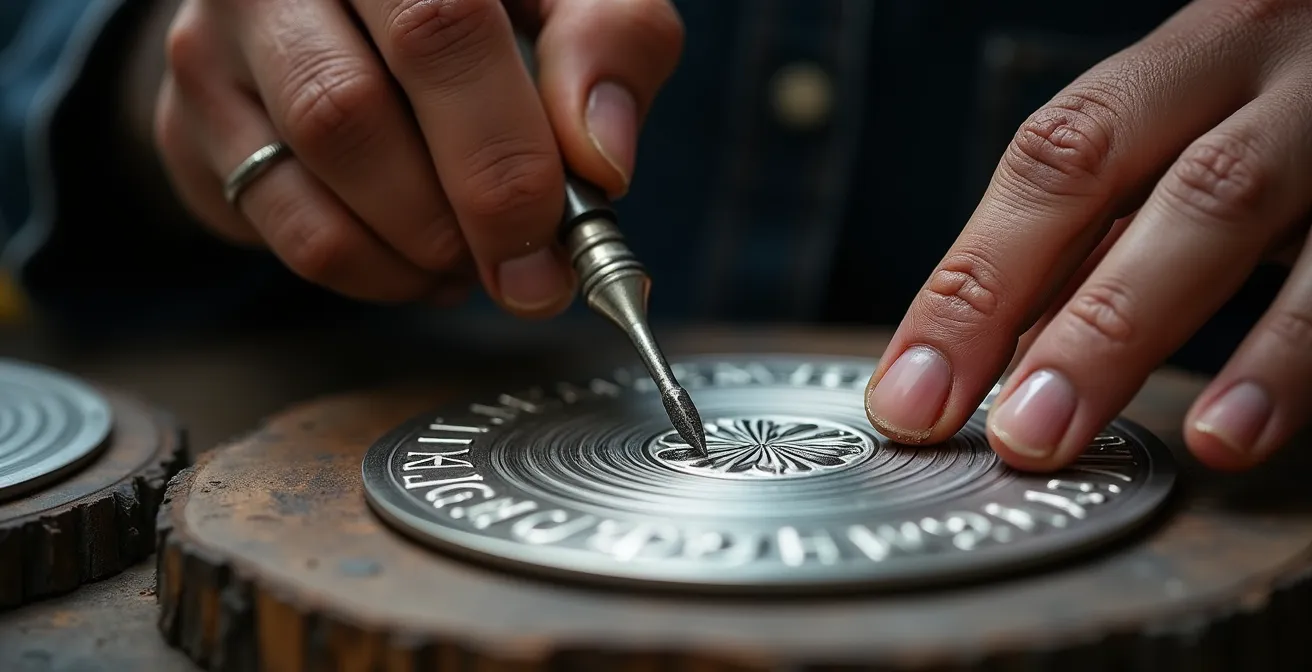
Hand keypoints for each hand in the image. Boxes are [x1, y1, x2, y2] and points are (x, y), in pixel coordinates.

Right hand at [154, 0, 681, 312]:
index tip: (554, 233)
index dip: (501, 150)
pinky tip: (422, 260)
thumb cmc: (479, 1)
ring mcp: (216, 42)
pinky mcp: (193, 118)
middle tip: (527, 274)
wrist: (346, 6)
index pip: (439, 28)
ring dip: (418, 249)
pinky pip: (286, 229)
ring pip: (312, 176)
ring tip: (478, 256)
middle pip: (353, 111)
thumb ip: (608, 46)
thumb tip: (601, 158)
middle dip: (461, 215)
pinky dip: (375, 271)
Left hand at [865, 0, 1311, 471]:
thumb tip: (981, 348)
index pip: (1049, 162)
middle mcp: (1254, 65)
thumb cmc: (1275, 108)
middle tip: (1005, 432)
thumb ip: (1101, 230)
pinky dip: (1285, 359)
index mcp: (1175, 64)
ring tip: (1076, 438)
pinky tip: (1231, 433)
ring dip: (1140, 336)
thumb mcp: (1189, 139)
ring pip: (1229, 209)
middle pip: (1131, 177)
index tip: (911, 393)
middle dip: (1055, 315)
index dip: (974, 280)